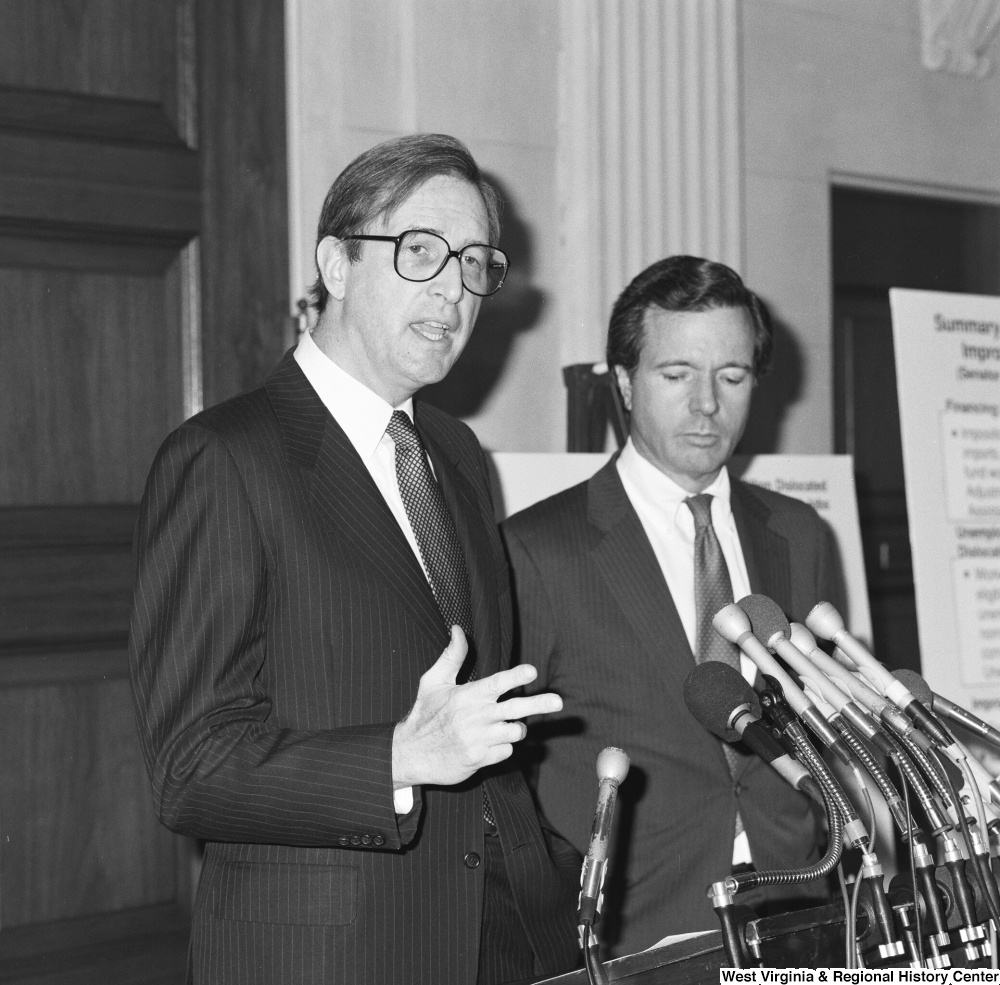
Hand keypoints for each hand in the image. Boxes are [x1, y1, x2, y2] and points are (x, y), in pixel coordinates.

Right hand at [391, 626, 561, 788]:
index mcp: (467, 696)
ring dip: (516, 728)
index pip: (496, 683)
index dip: (516, 676)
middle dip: (539, 704)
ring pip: (515, 731)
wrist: (410, 754)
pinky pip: (506, 751)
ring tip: (506, 724)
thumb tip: (458, 629)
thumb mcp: (433, 682)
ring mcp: (478, 740)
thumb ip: (452, 656)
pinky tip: (488, 743)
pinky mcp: (479, 760)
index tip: (532, 671)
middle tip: (559, 702)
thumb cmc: (424, 714)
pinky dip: (503, 746)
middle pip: (515, 708)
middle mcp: (475, 717)